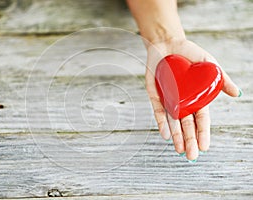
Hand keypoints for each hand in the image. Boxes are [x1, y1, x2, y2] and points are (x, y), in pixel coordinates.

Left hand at [145, 39, 239, 160]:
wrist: (167, 43)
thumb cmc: (189, 52)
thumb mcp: (209, 64)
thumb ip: (221, 79)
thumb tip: (237, 94)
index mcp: (197, 97)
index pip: (201, 119)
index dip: (203, 133)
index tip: (205, 147)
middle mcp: (183, 101)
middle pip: (187, 124)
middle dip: (189, 140)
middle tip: (191, 156)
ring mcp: (169, 99)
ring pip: (173, 121)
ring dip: (176, 136)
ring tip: (179, 150)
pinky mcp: (156, 95)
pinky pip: (158, 111)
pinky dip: (161, 122)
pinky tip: (165, 134)